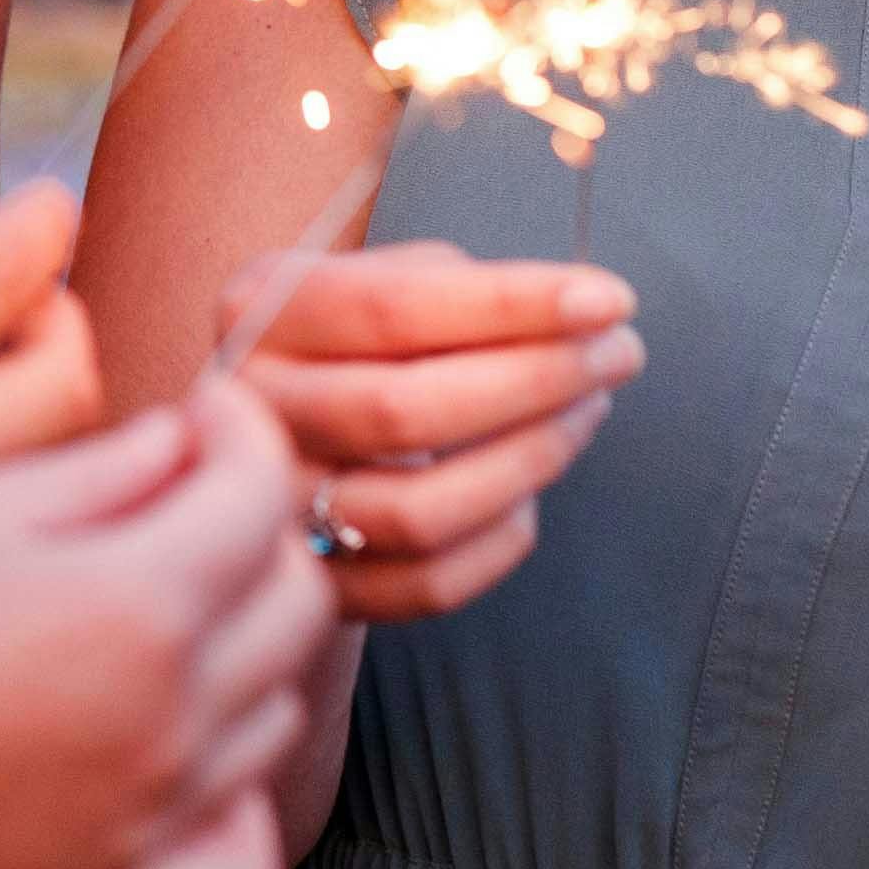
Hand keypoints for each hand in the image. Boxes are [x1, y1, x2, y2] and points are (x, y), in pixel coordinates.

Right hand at [0, 376, 329, 868]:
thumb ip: (95, 473)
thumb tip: (177, 446)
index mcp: (134, 605)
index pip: (259, 489)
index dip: (241, 424)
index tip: (205, 407)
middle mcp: (170, 716)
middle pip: (296, 596)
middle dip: (257, 521)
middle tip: (183, 490)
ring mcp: (153, 811)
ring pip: (279, 707)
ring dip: (248, 639)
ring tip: (163, 602)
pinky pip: (243, 853)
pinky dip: (239, 797)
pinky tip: (182, 749)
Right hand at [217, 239, 636, 622]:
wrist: (275, 449)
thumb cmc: (353, 349)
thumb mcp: (371, 283)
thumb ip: (451, 284)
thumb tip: (577, 307)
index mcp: (260, 311)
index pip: (393, 308)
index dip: (511, 304)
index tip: (607, 298)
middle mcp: (249, 409)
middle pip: (406, 410)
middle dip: (538, 379)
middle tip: (618, 353)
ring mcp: (276, 506)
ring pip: (421, 509)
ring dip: (531, 460)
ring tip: (587, 411)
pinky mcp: (316, 585)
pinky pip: (430, 585)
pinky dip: (503, 539)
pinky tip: (535, 491)